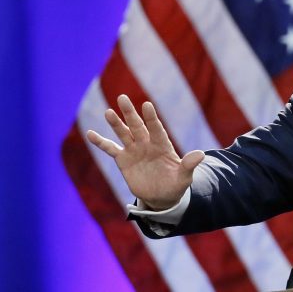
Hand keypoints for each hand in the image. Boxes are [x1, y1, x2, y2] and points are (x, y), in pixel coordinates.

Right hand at [86, 94, 204, 209]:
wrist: (162, 196)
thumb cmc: (175, 185)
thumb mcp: (184, 177)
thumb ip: (189, 165)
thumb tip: (201, 154)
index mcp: (162, 145)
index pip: (156, 129)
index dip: (152, 118)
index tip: (147, 105)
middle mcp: (147, 144)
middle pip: (137, 126)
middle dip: (130, 113)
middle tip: (122, 98)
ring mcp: (134, 151)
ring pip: (124, 133)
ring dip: (116, 124)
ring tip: (108, 112)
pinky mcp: (123, 160)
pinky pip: (110, 149)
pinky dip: (100, 142)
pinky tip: (90, 133)